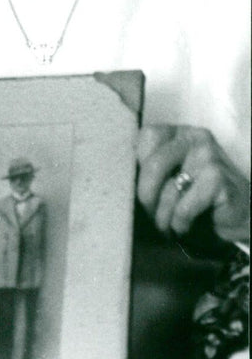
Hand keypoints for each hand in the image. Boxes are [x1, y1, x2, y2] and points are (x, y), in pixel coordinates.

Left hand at [137, 125, 249, 243]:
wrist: (242, 215)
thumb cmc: (199, 196)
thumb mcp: (174, 174)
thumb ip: (151, 166)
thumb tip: (118, 174)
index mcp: (180, 132)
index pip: (146, 136)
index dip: (138, 165)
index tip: (143, 186)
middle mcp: (195, 138)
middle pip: (153, 164)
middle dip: (146, 196)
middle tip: (150, 214)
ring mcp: (209, 157)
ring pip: (168, 189)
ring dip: (162, 217)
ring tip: (167, 225)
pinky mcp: (219, 180)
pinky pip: (184, 207)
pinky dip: (180, 223)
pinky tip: (185, 226)